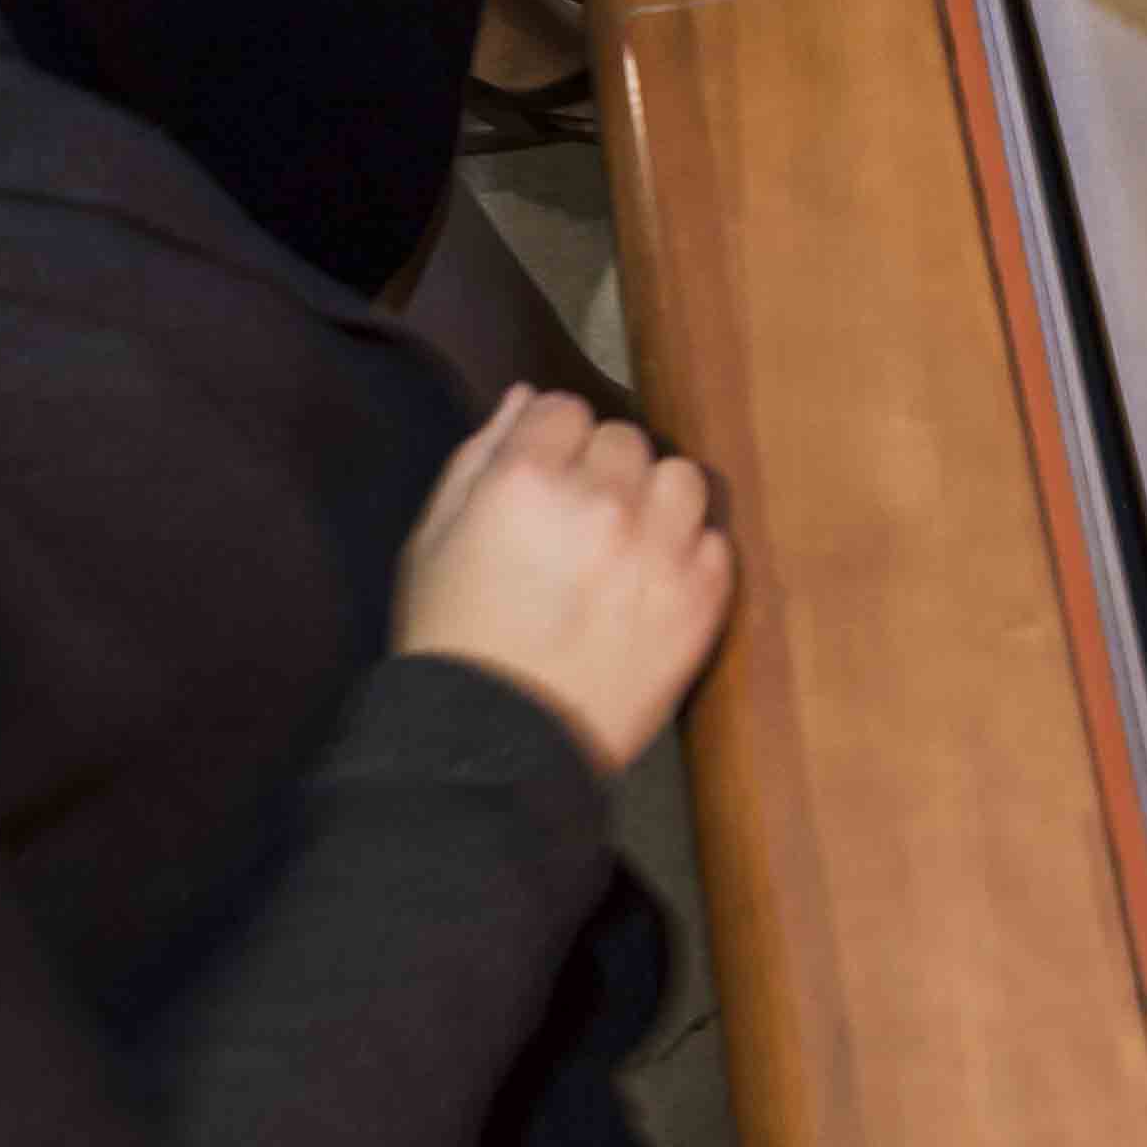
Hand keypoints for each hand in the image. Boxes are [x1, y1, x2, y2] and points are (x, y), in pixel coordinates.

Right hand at [394, 388, 734, 774]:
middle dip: (601, 472)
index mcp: (526, 478)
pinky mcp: (699, 602)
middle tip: (580, 523)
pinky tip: (652, 587)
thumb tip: (527, 399)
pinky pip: (715, 545)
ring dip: (656, 502)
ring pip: (681, 479)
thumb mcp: (431, 539)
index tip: (544, 480)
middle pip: (624, 439)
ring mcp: (659, 551)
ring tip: (628, 546)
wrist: (494, 748)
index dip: (550, 443)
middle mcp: (601, 502)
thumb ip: (479, 455)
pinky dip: (689, 558)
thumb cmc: (452, 641)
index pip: (563, 408)